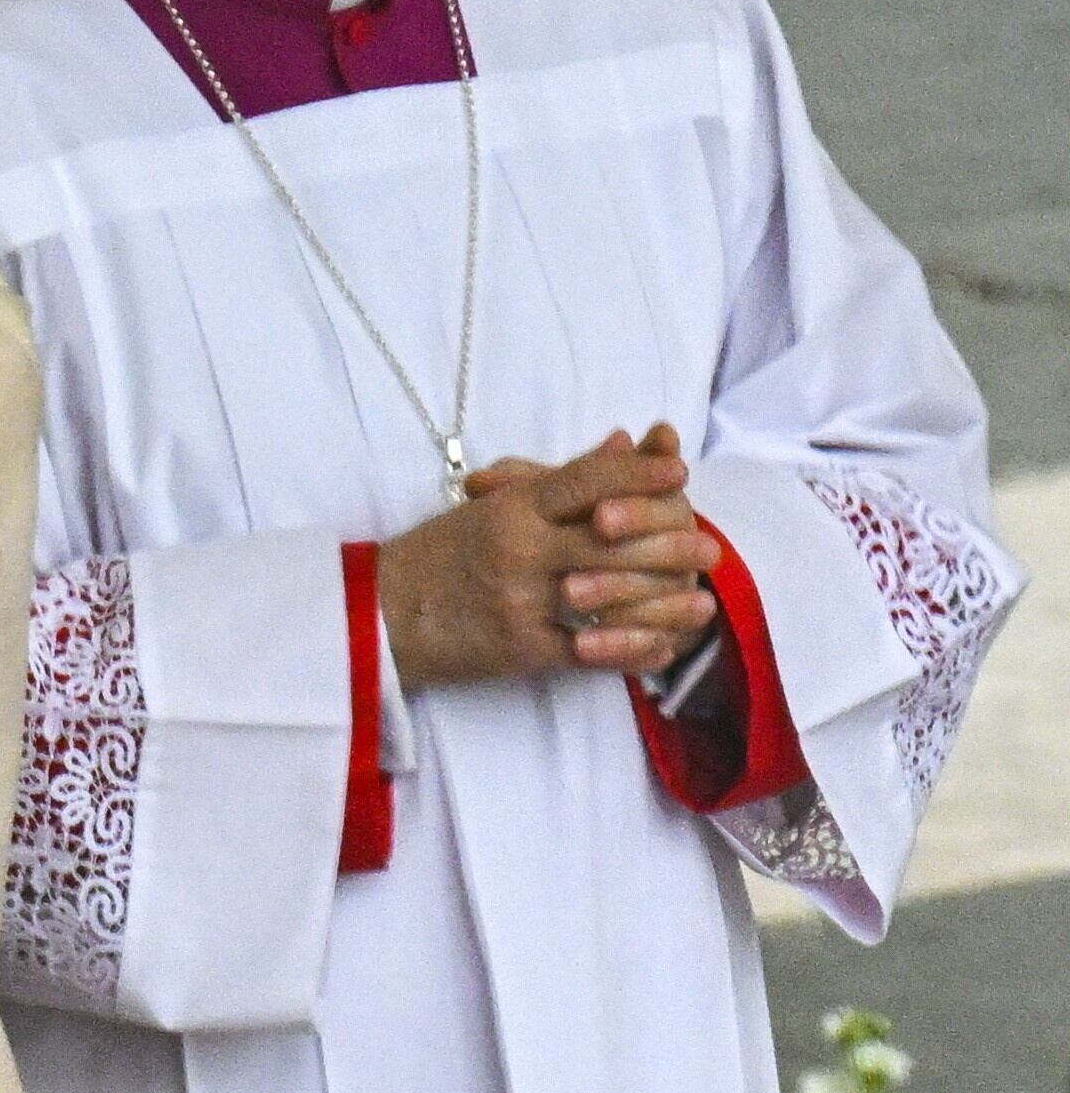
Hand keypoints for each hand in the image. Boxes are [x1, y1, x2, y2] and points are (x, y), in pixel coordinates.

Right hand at [378, 423, 725, 685]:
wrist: (379, 615)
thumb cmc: (438, 556)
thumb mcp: (492, 506)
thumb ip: (561, 478)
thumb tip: (625, 441)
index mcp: (511, 509)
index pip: (585, 481)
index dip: (637, 474)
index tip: (681, 470)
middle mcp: (518, 549)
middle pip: (611, 539)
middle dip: (669, 542)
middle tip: (713, 546)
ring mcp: (520, 600)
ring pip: (610, 596)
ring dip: (664, 602)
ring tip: (702, 602)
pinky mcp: (520, 647)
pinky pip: (589, 650)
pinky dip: (631, 650)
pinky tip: (663, 646)